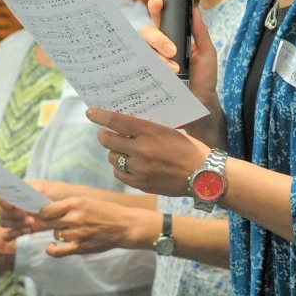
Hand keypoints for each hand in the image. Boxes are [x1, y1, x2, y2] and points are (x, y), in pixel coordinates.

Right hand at [0, 179, 88, 233]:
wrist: (74, 208)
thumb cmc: (61, 194)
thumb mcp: (47, 188)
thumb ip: (30, 191)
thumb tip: (15, 194)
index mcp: (19, 190)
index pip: (1, 195)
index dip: (3, 201)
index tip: (12, 206)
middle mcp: (16, 202)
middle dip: (11, 215)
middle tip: (27, 218)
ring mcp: (19, 215)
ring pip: (4, 221)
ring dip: (14, 225)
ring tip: (30, 225)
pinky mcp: (24, 227)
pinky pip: (10, 232)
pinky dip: (12, 234)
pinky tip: (22, 234)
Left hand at [38, 197, 154, 257]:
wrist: (124, 226)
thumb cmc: (107, 212)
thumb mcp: (87, 201)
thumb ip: (69, 205)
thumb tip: (48, 210)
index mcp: (75, 203)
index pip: (47, 209)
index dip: (44, 213)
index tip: (46, 214)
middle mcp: (74, 217)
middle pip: (49, 222)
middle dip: (52, 222)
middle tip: (59, 222)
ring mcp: (77, 233)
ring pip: (56, 234)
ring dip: (60, 233)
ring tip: (71, 231)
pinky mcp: (80, 247)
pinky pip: (58, 251)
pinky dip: (52, 250)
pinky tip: (51, 246)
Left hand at [87, 108, 209, 197]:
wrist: (204, 176)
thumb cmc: (190, 149)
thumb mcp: (170, 130)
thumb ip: (148, 128)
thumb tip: (127, 123)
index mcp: (151, 132)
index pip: (117, 121)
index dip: (101, 115)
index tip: (91, 112)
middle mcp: (142, 150)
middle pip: (108, 140)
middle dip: (104, 135)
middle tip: (105, 133)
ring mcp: (140, 169)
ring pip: (113, 158)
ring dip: (115, 152)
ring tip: (124, 151)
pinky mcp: (140, 184)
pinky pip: (120, 174)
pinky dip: (121, 168)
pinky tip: (129, 165)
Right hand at [143, 0, 226, 147]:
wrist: (200, 105)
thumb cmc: (204, 79)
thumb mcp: (207, 54)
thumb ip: (201, 33)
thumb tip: (195, 10)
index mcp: (172, 37)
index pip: (160, 19)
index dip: (156, 8)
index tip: (158, 4)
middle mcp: (157, 48)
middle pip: (147, 33)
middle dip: (158, 38)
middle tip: (172, 51)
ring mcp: (149, 62)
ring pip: (141, 50)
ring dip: (157, 57)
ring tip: (174, 70)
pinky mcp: (144, 77)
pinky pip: (137, 68)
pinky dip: (146, 69)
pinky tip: (157, 75)